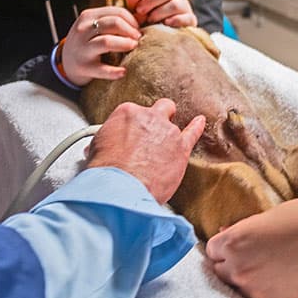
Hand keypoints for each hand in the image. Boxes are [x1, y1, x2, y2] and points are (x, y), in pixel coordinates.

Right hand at [59, 7, 140, 86]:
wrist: (66, 63)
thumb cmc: (88, 42)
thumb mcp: (96, 26)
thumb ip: (116, 18)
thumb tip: (143, 15)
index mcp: (88, 16)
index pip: (117, 12)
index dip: (132, 20)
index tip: (138, 29)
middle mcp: (83, 30)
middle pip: (114, 23)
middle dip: (131, 30)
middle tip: (138, 39)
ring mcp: (83, 49)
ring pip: (107, 42)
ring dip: (125, 44)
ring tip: (133, 47)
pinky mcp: (84, 67)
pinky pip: (102, 69)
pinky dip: (115, 71)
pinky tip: (124, 71)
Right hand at [88, 99, 204, 203]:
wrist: (120, 187)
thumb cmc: (107, 170)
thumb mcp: (97, 147)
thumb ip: (108, 139)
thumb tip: (105, 144)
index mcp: (127, 113)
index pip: (134, 113)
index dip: (134, 127)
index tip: (132, 137)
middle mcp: (149, 117)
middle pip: (159, 109)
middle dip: (157, 119)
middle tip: (151, 133)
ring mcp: (167, 131)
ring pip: (173, 125)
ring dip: (169, 136)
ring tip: (164, 148)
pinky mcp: (181, 147)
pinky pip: (193, 132)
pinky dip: (197, 127)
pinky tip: (199, 122)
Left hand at [125, 0, 196, 27]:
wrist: (160, 40)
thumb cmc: (148, 22)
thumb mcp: (138, 12)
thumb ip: (134, 2)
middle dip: (151, 0)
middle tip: (139, 11)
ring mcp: (185, 7)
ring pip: (175, 4)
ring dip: (159, 12)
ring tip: (150, 21)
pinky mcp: (190, 21)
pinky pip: (186, 17)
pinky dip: (175, 20)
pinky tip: (165, 24)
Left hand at [206, 186, 297, 297]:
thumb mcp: (266, 218)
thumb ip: (241, 233)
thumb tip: (223, 237)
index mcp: (233, 242)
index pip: (212, 251)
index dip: (226, 246)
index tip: (238, 245)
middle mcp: (239, 270)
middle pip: (221, 273)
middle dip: (232, 264)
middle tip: (255, 256)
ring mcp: (256, 291)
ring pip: (238, 289)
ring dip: (248, 280)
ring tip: (271, 267)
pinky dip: (265, 291)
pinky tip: (282, 278)